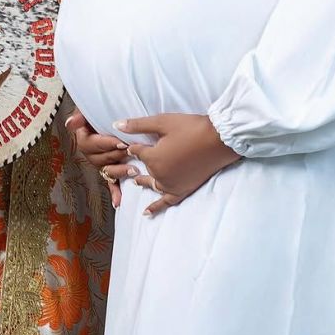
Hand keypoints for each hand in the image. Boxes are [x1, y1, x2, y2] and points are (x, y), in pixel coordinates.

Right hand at [65, 108, 134, 208]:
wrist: (108, 112)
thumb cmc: (98, 109)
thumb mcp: (88, 108)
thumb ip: (80, 115)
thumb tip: (70, 123)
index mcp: (84, 138)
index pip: (91, 144)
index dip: (106, 144)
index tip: (120, 142)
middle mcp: (91, 153)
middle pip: (100, 158)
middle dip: (116, 156)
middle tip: (131, 152)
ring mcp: (100, 162)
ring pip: (107, 170)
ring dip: (119, 172)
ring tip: (133, 171)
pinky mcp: (110, 169)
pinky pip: (110, 182)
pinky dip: (114, 192)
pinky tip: (118, 202)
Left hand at [117, 113, 241, 215]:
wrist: (218, 140)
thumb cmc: (190, 127)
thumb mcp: (162, 122)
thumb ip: (138, 125)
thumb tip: (116, 125)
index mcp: (152, 157)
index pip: (136, 151)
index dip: (135, 145)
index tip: (132, 142)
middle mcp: (159, 174)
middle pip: (144, 167)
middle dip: (140, 161)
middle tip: (133, 161)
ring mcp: (171, 184)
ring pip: (152, 183)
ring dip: (144, 181)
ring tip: (136, 181)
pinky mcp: (183, 190)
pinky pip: (166, 201)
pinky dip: (156, 207)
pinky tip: (147, 213)